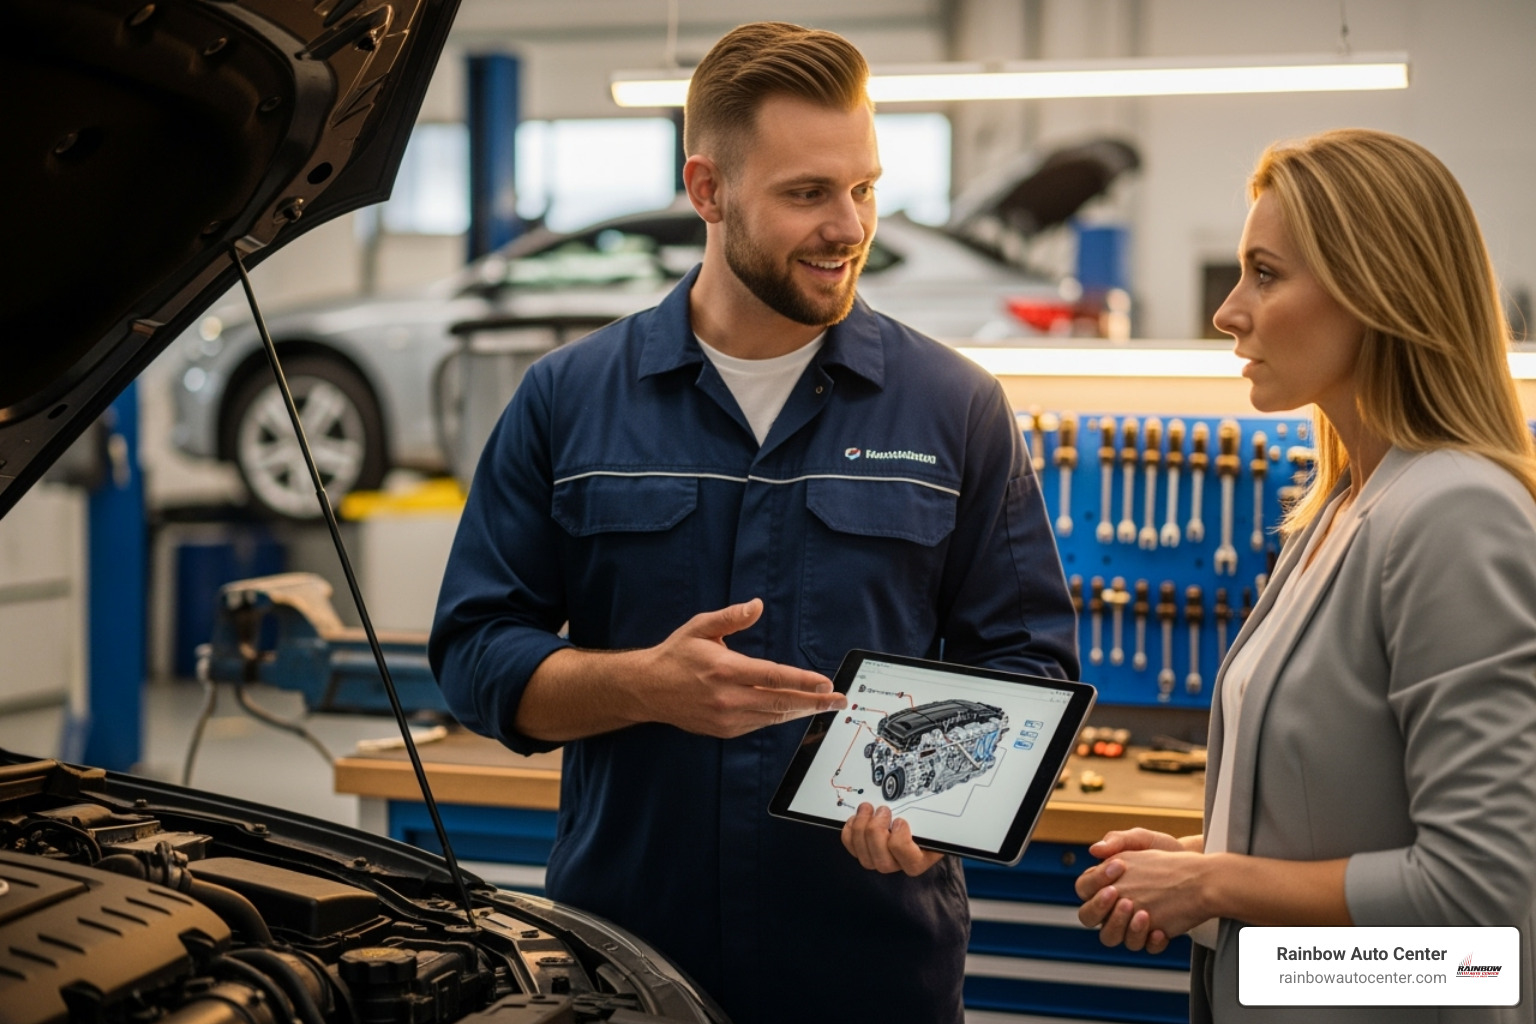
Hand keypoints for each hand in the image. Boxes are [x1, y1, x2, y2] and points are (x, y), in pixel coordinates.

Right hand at [639, 598, 843, 737]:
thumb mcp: (700, 627)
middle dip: (814, 702)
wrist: (647, 689)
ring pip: (773, 717)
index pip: (772, 676)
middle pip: (780, 702)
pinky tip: (793, 710)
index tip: (825, 683)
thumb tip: (757, 605)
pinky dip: (779, 718)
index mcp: (724, 669)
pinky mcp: (724, 730)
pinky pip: (759, 724)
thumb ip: (731, 617)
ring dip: (801, 712)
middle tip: (838, 701)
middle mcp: (727, 697)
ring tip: (824, 706)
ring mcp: (726, 718)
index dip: (802, 681)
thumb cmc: (676, 655)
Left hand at [841, 803, 943, 875]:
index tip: (901, 821)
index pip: (910, 862)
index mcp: (923, 858)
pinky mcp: (865, 852)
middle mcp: (900, 864)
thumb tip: (941, 797)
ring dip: (861, 829)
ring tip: (867, 809)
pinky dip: (850, 832)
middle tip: (882, 810)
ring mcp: (881, 860)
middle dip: (876, 832)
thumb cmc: (927, 818)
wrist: (919, 820)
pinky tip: (856, 818)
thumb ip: (936, 813)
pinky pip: (851, 848)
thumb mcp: (936, 816)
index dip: (900, 841)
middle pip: (883, 862)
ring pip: (865, 858)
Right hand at [1077, 848, 1214, 951]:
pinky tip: (1160, 930)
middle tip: (1123, 897)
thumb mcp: (1142, 839)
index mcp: (1102, 882)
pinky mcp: (1149, 935)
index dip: (1095, 881)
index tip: (1118, 867)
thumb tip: (1094, 850)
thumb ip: (1117, 840)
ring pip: (1111, 937)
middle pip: (1088, 917)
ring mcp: (1128, 923)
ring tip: (1144, 913)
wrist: (1195, 868)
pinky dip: (1149, 941)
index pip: (1083, 888)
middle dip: (1101, 909)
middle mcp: (1110, 906)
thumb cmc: (1163, 851)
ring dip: (1123, 927)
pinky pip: (1143, 947)